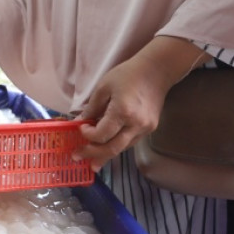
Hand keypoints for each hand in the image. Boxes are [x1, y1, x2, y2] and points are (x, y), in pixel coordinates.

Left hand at [75, 53, 186, 170]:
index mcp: (123, 112)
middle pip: (112, 148)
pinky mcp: (150, 129)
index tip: (81, 127)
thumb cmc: (127, 75)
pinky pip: (130, 142)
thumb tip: (78, 122)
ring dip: (105, 154)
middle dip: (93, 154)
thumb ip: (91, 108)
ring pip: (122, 148)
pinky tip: (107, 149)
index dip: (88, 135)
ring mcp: (145, 128)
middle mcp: (136, 124)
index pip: (101, 134)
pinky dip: (116, 146)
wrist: (156, 71)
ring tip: (92, 162)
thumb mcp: (104, 87)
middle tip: (77, 157)